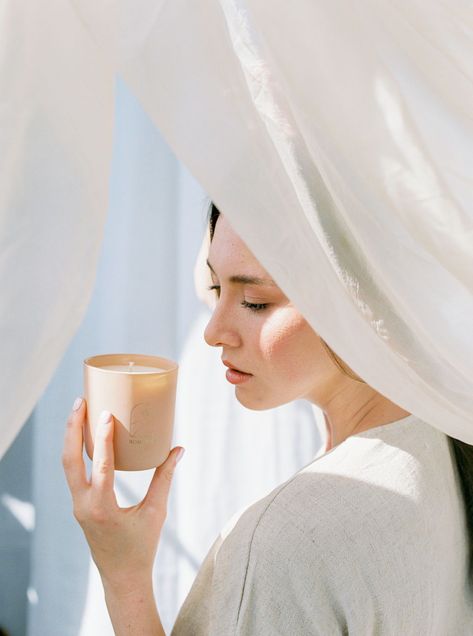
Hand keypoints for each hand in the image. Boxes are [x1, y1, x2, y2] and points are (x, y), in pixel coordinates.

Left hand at [62, 397, 184, 593]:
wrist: (122, 578)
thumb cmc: (141, 547)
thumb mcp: (155, 512)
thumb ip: (164, 478)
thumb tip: (178, 449)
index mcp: (102, 508)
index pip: (100, 466)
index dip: (101, 438)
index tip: (105, 413)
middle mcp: (83, 505)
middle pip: (69, 460)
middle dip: (72, 429)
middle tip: (80, 401)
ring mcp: (78, 504)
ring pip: (67, 465)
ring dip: (70, 437)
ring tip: (79, 410)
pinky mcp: (80, 504)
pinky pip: (73, 472)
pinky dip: (76, 450)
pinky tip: (84, 434)